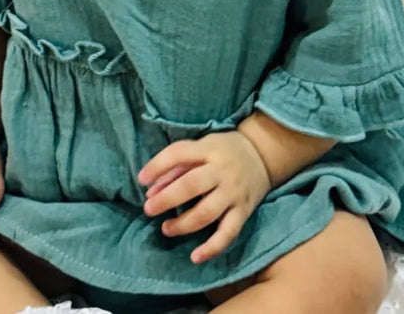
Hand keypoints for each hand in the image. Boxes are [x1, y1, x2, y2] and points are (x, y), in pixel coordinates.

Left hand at [138, 130, 271, 263]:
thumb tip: (151, 191)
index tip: (141, 180)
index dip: (157, 166)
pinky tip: (195, 257)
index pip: (179, 154)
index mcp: (208, 150)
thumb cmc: (223, 151)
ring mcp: (234, 193)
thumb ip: (176, 167)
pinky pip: (228, 233)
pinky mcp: (244, 212)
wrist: (262, 155)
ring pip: (207, 212)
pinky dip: (212, 247)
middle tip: (148, 209)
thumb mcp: (201, 148)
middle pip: (192, 186)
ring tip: (166, 228)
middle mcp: (222, 171)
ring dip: (183, 224)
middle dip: (167, 199)